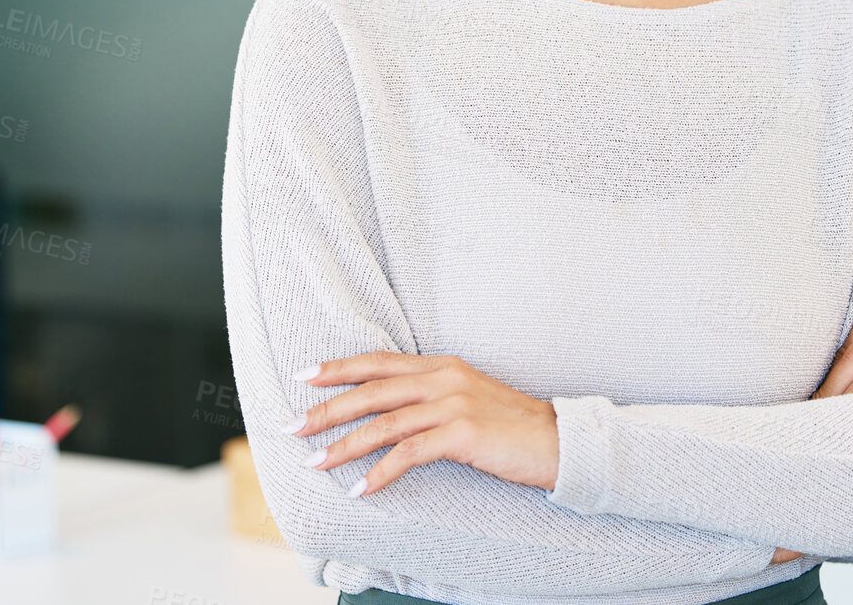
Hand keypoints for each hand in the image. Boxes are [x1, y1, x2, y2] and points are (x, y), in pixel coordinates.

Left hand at [281, 351, 558, 496]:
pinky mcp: (462, 434)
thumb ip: (432, 397)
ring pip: (384, 422)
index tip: (304, 375)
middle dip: (328, 408)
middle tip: (294, 426)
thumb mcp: (468, 399)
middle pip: (372, 389)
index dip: (339, 367)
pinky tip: (362, 489)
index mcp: (442, 365)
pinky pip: (409, 454)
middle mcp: (443, 378)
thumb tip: (389, 412)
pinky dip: (381, 473)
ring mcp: (453, 404)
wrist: (559, 441)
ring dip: (345, 444)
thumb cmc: (511, 427)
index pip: (379, 362)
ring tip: (316, 463)